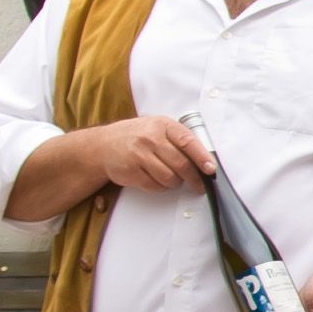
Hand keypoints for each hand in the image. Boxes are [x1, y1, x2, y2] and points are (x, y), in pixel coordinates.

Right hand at [87, 114, 218, 192]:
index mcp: (161, 125)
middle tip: (199, 184)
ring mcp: (138, 155)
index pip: (188, 141)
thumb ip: (178, 139)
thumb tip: (204, 160)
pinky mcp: (130, 171)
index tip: (211, 169)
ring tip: (169, 176)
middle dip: (194, 178)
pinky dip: (160, 186)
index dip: (202, 157)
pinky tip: (154, 178)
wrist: (102, 145)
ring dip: (174, 182)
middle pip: (181, 164)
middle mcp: (150, 138)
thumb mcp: (157, 128)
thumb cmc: (136, 137)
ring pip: (169, 178)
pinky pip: (155, 186)